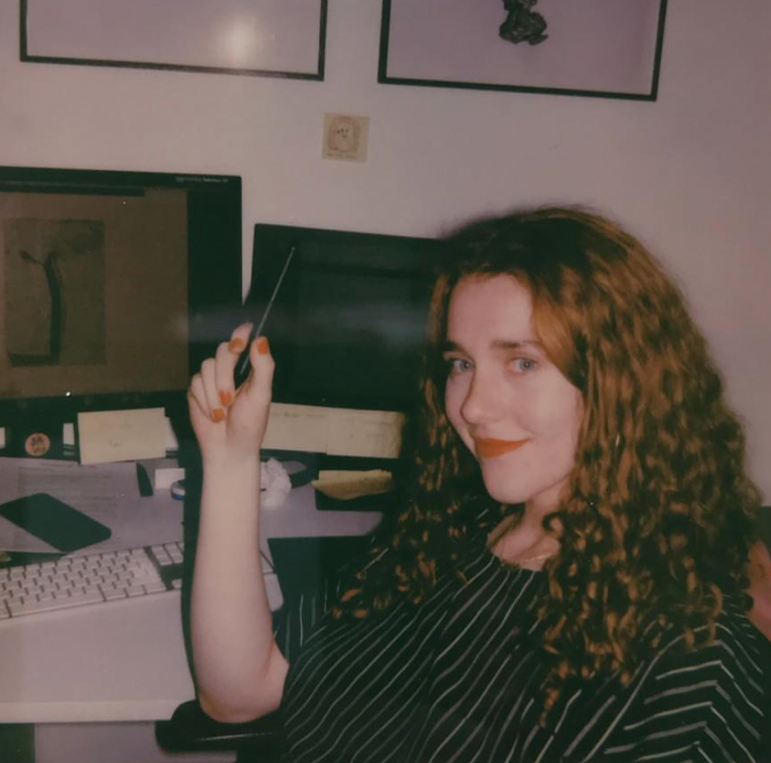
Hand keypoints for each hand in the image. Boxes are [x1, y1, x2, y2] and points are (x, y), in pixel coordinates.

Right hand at [187, 323, 274, 462]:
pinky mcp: (196, 389)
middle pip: (221, 352)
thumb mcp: (261, 395)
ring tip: (222, 413)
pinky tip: (212, 415)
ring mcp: (210, 378)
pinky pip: (194, 383)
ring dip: (213, 394)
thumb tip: (261, 340)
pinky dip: (204, 402)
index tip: (242, 338)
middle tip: (229, 400)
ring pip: (205, 368)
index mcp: (249, 368)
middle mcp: (229, 368)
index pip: (242, 341)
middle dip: (224, 377)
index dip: (239, 334)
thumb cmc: (250, 424)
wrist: (229, 448)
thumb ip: (263, 368)